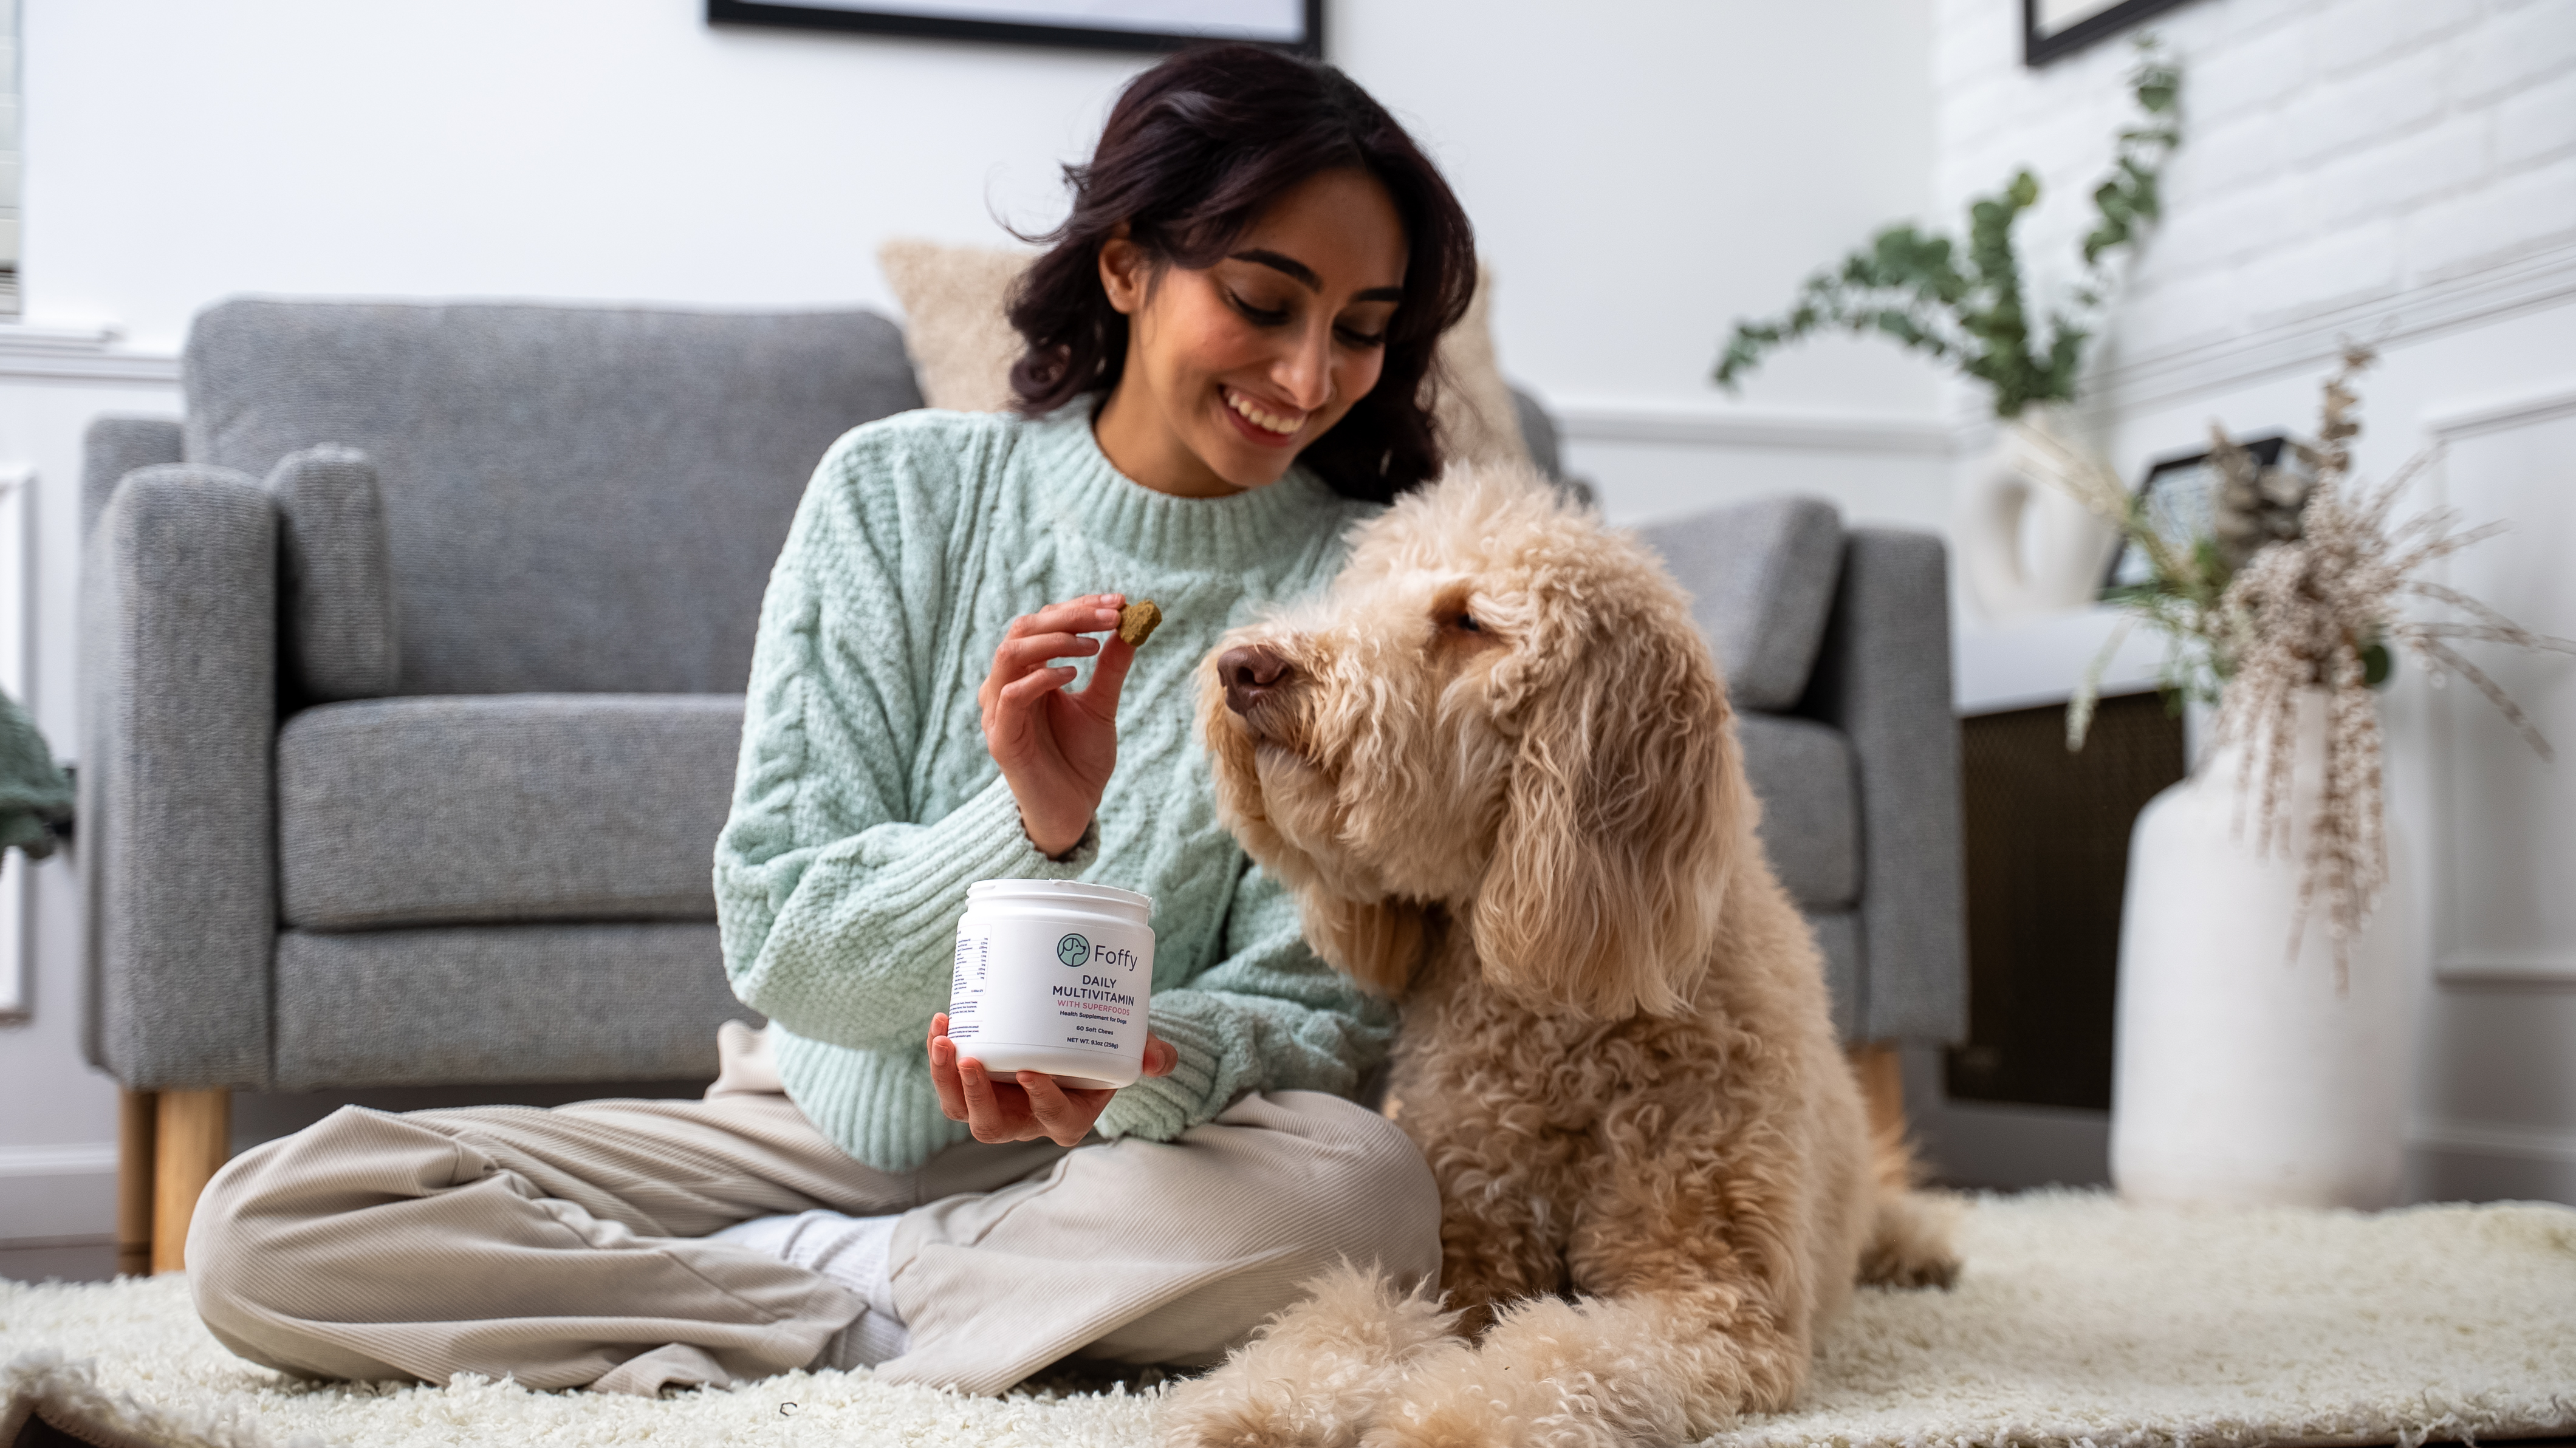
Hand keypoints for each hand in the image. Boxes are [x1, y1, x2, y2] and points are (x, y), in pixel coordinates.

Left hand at [928, 1012, 1177, 1146]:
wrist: (1074, 1040)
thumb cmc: (1102, 1051)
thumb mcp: (1129, 1050)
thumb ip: (1149, 1053)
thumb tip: (1157, 1060)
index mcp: (1067, 1117)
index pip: (1054, 1119)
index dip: (1042, 1102)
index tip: (1031, 1072)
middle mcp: (1026, 1120)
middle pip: (993, 1125)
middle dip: (977, 1095)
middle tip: (970, 1058)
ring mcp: (996, 1105)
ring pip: (961, 1108)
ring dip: (947, 1078)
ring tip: (945, 1040)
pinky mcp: (974, 1085)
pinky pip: (949, 1084)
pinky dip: (940, 1058)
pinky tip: (942, 1024)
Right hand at [979, 593, 1135, 857]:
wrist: (1073, 811)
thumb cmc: (1081, 759)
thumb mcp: (1101, 706)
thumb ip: (1110, 668)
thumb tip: (1132, 624)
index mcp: (1028, 672)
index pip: (1043, 622)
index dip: (1079, 607)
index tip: (1119, 603)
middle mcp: (1007, 684)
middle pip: (1025, 628)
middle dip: (1070, 616)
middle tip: (1112, 615)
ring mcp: (999, 710)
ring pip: (1011, 653)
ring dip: (1055, 640)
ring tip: (1093, 644)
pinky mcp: (1001, 738)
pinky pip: (1011, 694)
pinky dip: (1042, 677)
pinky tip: (1074, 676)